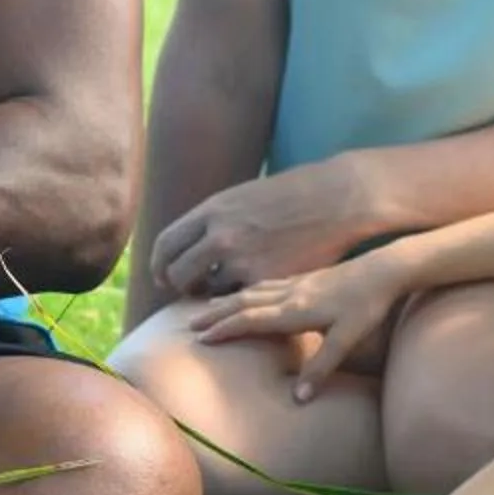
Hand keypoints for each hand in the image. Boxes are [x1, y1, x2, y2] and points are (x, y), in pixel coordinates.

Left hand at [151, 160, 366, 300]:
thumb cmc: (291, 195)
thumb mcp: (241, 196)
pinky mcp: (265, 278)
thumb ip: (215, 220)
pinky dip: (241, 299)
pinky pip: (239, 298)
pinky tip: (251, 295)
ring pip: (207, 291)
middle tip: (187, 292)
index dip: (158, 264)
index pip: (165, 243)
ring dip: (211, 296)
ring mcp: (242, 259)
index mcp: (211, 210)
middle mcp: (220, 235)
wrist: (335, 199)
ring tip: (224, 292)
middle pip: (177, 272)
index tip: (162, 277)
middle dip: (178, 286)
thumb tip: (194, 242)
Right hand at [186, 255, 398, 402]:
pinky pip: (265, 284)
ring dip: (226, 300)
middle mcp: (289, 294)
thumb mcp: (348, 339)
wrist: (385, 268)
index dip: (224, 329)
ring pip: (251, 291)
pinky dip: (246, 290)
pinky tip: (244, 292)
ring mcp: (295, 283)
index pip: (250, 319)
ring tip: (205, 307)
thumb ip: (322, 367)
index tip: (200, 338)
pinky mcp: (304, 277)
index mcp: (295, 310)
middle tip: (188, 323)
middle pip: (242, 303)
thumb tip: (296, 398)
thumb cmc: (368, 305)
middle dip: (214, 314)